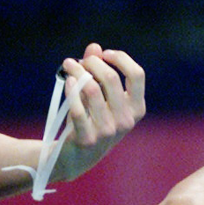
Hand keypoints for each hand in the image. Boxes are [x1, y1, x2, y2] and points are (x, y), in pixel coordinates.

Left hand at [54, 44, 146, 180]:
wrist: (77, 157)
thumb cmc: (91, 121)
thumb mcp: (100, 98)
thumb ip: (98, 72)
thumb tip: (94, 47)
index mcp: (137, 108)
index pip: (137, 75)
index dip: (120, 59)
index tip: (104, 54)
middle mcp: (126, 120)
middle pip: (111, 78)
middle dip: (92, 63)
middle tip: (77, 61)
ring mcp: (108, 131)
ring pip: (91, 89)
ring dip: (76, 72)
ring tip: (68, 66)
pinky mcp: (88, 139)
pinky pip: (77, 108)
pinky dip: (71, 90)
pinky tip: (66, 81)